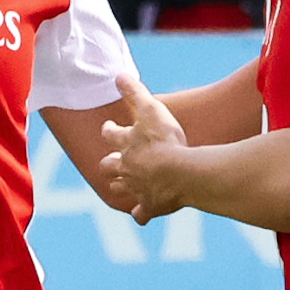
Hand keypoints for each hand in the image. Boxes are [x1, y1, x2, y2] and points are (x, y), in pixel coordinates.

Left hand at [81, 87, 191, 219]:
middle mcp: (126, 167)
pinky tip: (142, 214)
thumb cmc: (165, 140)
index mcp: (125, 143)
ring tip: (123, 185)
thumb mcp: (151, 108)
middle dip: (109, 163)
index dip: (110, 130)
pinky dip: (141, 213)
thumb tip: (118, 75)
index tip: (110, 127)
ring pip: (121, 189)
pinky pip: (142, 213)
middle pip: (109, 166)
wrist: (179, 173)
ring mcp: (137, 188)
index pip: (110, 134)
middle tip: (112, 161)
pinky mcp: (150, 205)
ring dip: (121, 186)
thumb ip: (135, 92)